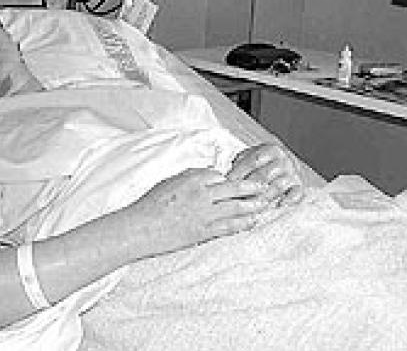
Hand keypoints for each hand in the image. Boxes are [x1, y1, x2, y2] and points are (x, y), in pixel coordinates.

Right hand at [123, 166, 276, 258]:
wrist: (141, 228)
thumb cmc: (149, 206)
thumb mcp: (168, 183)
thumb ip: (187, 179)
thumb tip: (203, 177)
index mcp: (191, 179)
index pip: (217, 175)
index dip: (226, 179)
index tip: (233, 182)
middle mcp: (201, 193)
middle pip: (233, 187)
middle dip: (251, 187)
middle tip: (263, 187)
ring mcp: (204, 213)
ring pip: (236, 206)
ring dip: (253, 205)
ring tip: (265, 204)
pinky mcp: (204, 231)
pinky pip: (229, 226)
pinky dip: (243, 224)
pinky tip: (252, 222)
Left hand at [227, 143, 303, 206]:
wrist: (282, 168)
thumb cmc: (259, 166)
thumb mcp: (248, 158)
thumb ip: (238, 164)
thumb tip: (222, 177)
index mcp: (270, 150)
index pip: (253, 161)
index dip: (240, 172)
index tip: (228, 183)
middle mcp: (283, 161)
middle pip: (263, 175)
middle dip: (248, 189)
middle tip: (235, 199)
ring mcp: (292, 174)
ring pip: (277, 187)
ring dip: (262, 198)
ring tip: (249, 208)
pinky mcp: (298, 187)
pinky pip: (296, 194)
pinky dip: (288, 200)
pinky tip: (278, 207)